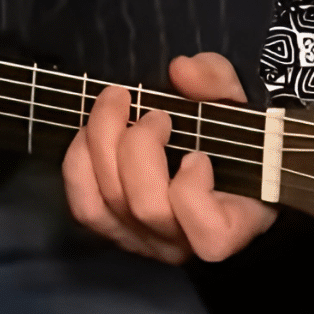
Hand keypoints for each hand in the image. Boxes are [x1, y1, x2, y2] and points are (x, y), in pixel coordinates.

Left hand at [63, 52, 277, 263]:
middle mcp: (183, 243)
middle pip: (146, 206)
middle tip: (152, 113)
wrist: (207, 160)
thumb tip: (181, 71)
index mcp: (230, 223)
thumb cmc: (229, 138)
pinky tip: (91, 133)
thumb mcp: (233, 101)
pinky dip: (79, 162)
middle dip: (138, 145)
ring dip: (102, 146)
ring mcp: (143, 241)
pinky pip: (83, 204)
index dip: (193, 191)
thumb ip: (217, 81)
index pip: (209, 234)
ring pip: (106, 205)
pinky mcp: (111, 230)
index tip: (197, 154)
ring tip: (115, 107)